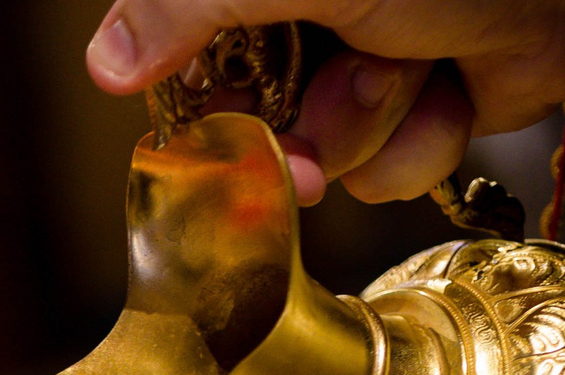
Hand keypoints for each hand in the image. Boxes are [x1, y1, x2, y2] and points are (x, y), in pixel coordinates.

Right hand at [85, 0, 564, 202]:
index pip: (187, 42)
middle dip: (290, 133)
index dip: (192, 99)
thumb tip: (103, 59)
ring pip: (322, 150)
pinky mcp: (425, 108)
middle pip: (247, 114)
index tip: (203, 130)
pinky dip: (427, 139)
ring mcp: (371, 60)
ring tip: (421, 66)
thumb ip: (194, 4)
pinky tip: (461, 90)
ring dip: (375, 124)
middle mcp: (314, 10)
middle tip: (301, 145)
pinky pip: (389, 169)